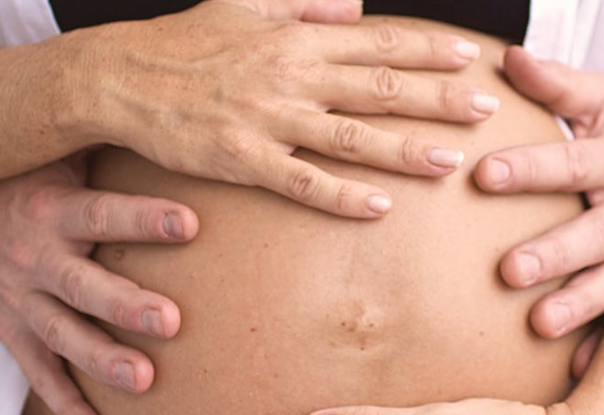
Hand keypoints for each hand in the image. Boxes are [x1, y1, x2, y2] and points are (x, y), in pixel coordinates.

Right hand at [0, 154, 197, 414]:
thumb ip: (113, 145)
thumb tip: (181, 121)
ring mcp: (20, 303)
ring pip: (63, 338)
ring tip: (145, 380)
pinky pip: (41, 379)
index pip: (102, 213)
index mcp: (52, 210)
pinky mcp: (12, 335)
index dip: (143, 219)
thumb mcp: (62, 154)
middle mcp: (34, 259)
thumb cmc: (34, 179)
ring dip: (102, 361)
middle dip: (126, 305)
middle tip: (172, 321)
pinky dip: (70, 409)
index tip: (190, 223)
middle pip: (83, 286)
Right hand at [86, 0, 497, 218]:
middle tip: (484, 109)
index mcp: (294, 38)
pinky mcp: (243, 159)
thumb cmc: (181, 44)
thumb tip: (354, 5)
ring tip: (451, 160)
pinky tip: (380, 206)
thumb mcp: (243, 6)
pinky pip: (302, 182)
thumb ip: (303, 4)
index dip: (426, 50)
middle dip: (436, 98)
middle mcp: (290, 75)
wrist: (119, 78)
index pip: (376, 43)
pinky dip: (343, 195)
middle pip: (378, 88)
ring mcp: (268, 119)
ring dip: (404, 149)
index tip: (468, 56)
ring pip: (351, 136)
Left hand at [475, 46, 603, 342]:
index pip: (567, 163)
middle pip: (595, 232)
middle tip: (507, 270)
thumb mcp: (601, 100)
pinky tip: (581, 367)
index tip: (481, 174)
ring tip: (540, 325)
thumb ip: (556, 84)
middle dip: (554, 252)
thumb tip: (508, 59)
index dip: (527, 168)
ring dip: (582, 304)